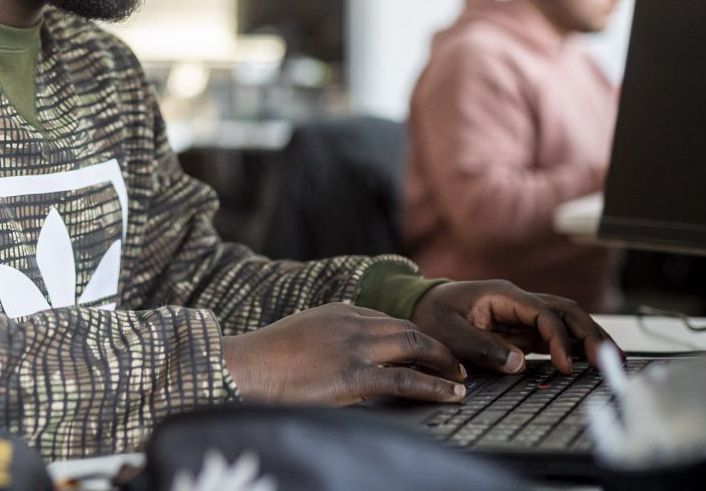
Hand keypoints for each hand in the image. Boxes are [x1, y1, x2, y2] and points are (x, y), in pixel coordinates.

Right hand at [222, 302, 467, 405]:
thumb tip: (338, 357)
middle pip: (407, 328)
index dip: (411, 336)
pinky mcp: (352, 376)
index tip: (425, 351)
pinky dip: (434, 387)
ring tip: (460, 378)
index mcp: (339, 311)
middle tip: (455, 363)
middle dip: (435, 345)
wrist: (245, 366)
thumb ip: (326, 338)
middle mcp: (352, 322)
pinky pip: (405, 381)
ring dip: (443, 362)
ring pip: (414, 347)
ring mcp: (354, 347)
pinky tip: (452, 395)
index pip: (387, 319)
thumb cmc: (264, 359)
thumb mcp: (300, 335)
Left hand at [411, 280, 614, 374]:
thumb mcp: (450, 332)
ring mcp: (523, 314)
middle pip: (565, 311)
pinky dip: (575, 347)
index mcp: (503, 295)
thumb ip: (483, 346)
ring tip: (611, 362)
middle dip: (589, 334)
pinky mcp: (523, 328)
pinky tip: (590, 362)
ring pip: (567, 321)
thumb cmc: (433, 315)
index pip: (543, 313)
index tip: (563, 365)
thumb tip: (519, 363)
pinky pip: (556, 334)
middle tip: (607, 363)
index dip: (558, 338)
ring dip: (589, 339)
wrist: (422, 307)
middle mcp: (519, 300)